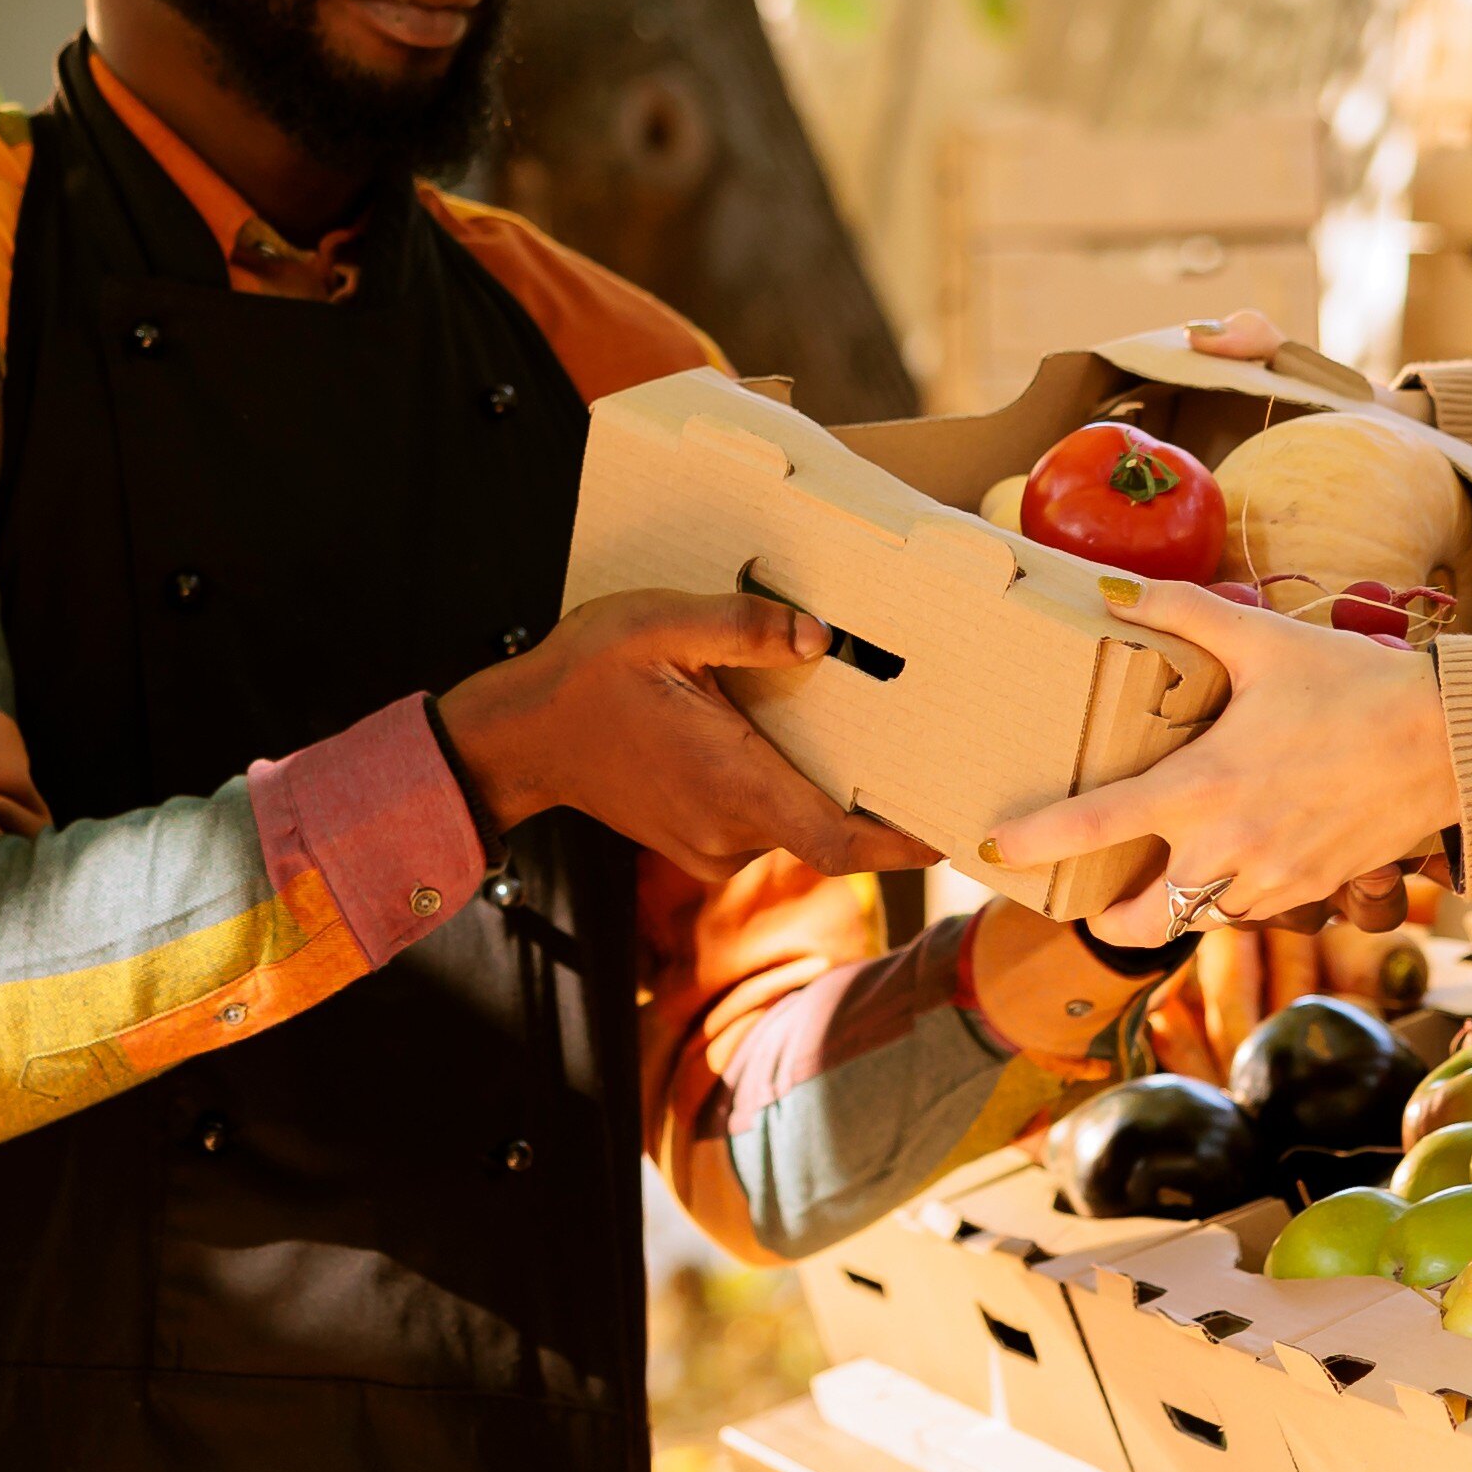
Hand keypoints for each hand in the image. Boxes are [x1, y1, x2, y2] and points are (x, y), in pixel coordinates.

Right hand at [438, 591, 942, 880]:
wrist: (520, 735)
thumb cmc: (585, 678)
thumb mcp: (657, 625)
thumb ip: (742, 627)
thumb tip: (817, 637)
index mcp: (731, 781)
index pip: (837, 841)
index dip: (902, 846)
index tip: (952, 832)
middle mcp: (728, 829)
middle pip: (827, 829)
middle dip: (874, 798)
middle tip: (928, 754)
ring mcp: (710, 845)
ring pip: (794, 823)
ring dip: (823, 788)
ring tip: (855, 733)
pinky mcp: (697, 843)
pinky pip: (762, 822)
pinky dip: (786, 791)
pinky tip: (782, 741)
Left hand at [983, 576, 1456, 946]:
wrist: (1451, 743)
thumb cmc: (1356, 687)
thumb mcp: (1263, 641)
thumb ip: (1182, 612)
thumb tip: (1116, 589)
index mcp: (1202, 788)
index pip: (1094, 827)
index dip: (1036, 841)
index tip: (996, 848)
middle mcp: (1229, 849)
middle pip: (1139, 922)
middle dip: (1107, 920)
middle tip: (1090, 899)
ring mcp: (1273, 880)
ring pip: (1199, 920)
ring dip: (1175, 906)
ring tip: (1166, 873)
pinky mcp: (1312, 892)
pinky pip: (1253, 910)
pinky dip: (1232, 898)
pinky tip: (1236, 862)